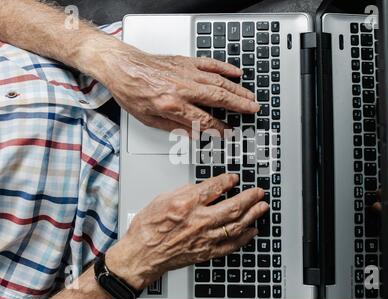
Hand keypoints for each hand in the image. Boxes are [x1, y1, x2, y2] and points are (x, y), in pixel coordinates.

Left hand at [98, 42, 258, 134]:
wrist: (121, 67)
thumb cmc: (131, 92)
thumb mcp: (149, 119)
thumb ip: (175, 128)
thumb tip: (195, 134)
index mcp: (172, 105)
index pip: (204, 120)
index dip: (219, 128)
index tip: (229, 132)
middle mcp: (181, 88)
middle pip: (218, 98)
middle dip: (239, 106)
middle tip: (253, 110)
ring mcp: (185, 73)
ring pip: (219, 82)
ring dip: (237, 90)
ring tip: (250, 97)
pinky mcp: (185, 62)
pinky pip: (210, 64)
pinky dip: (225, 68)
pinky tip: (237, 73)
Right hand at [106, 174, 268, 290]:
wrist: (142, 254)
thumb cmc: (148, 228)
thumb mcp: (162, 198)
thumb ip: (186, 191)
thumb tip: (205, 186)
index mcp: (186, 204)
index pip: (215, 187)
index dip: (229, 180)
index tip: (235, 178)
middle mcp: (198, 221)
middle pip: (232, 206)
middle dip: (250, 197)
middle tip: (258, 192)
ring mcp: (204, 238)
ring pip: (236, 225)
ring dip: (253, 215)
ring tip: (262, 207)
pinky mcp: (206, 252)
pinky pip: (231, 245)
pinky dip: (245, 238)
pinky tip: (252, 230)